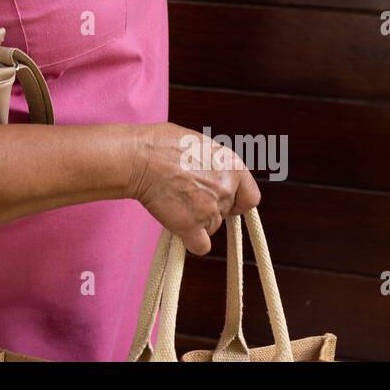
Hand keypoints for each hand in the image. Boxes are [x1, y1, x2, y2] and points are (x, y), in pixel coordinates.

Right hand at [128, 123, 261, 254]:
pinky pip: (200, 246)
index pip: (250, 197)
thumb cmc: (161, 145)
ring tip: (174, 201)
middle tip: (185, 194)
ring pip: (211, 227)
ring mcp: (210, 209)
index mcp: (232, 166)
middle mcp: (226, 189)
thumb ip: (215, 164)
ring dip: (196, 221)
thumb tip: (215, 174)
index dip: (238, 202)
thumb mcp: (200, 143)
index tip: (228, 204)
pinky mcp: (191, 226)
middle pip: (225, 212)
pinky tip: (177, 226)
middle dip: (208, 207)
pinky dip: (190, 240)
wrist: (139, 158)